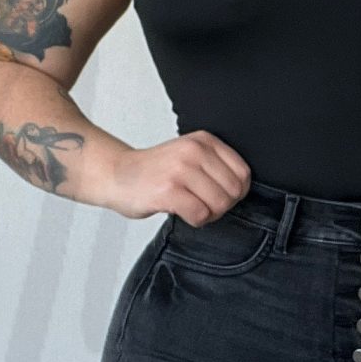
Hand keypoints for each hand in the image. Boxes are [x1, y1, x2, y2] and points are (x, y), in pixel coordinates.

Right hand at [107, 131, 252, 224]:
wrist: (117, 175)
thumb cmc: (154, 171)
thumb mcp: (188, 155)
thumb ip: (214, 165)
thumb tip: (241, 189)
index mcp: (204, 141)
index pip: (243, 173)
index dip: (235, 192)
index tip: (217, 195)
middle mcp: (194, 151)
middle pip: (233, 192)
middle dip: (221, 206)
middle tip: (202, 205)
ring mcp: (180, 170)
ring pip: (219, 204)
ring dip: (208, 215)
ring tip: (191, 207)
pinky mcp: (168, 190)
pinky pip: (200, 215)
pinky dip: (195, 221)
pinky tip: (181, 212)